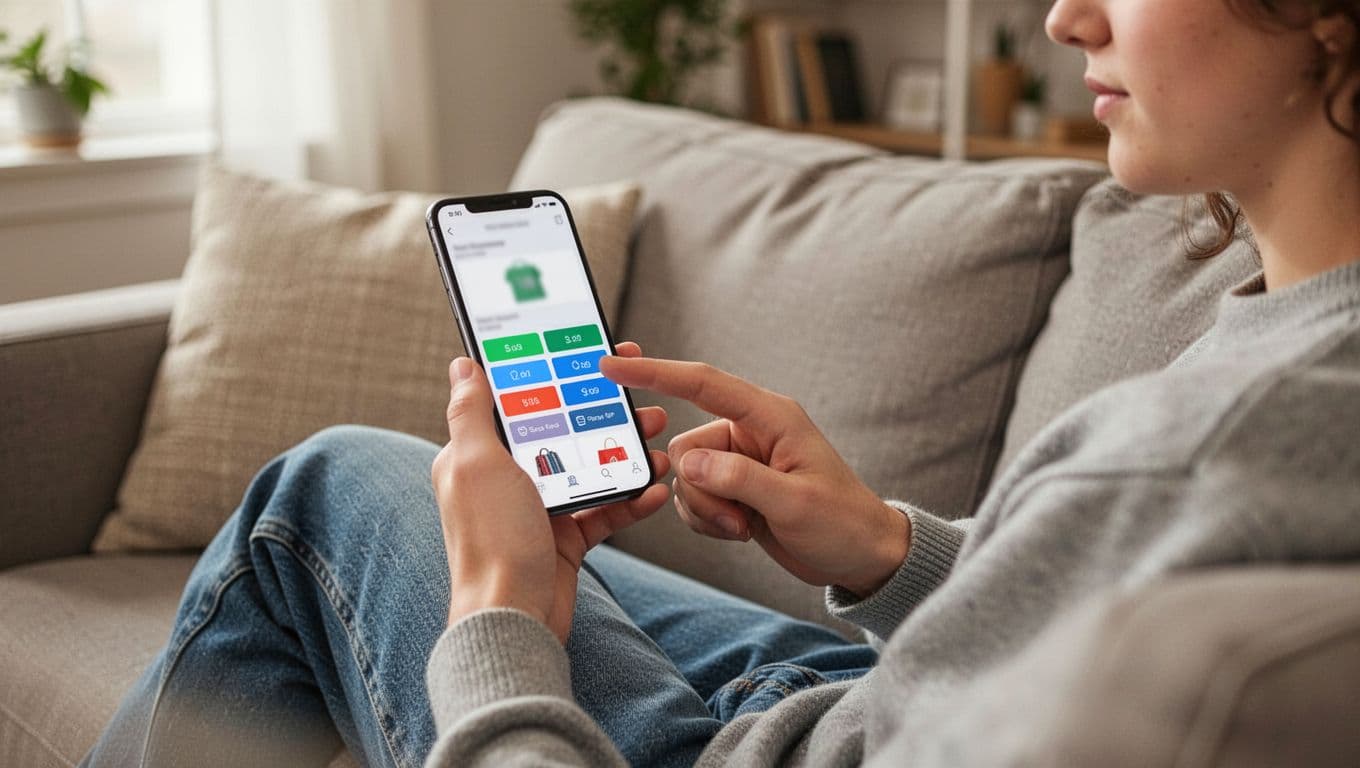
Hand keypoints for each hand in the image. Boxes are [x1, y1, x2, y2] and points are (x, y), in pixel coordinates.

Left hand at [433, 342, 671, 642]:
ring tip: (660, 443)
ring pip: (590, 469)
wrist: (513, 620)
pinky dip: (630, 501)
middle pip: (564, 433)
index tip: (593, 355)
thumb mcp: (477, 465)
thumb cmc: (491, 542)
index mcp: (479, 456)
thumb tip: (463, 364)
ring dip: (626, 455)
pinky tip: (656, 490)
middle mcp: (507, 479)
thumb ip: (471, 413)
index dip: (557, 375)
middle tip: (643, 402)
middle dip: (606, 416)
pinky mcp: (565, 540)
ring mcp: (538, 510)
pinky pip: (604, 511)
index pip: (521, 402)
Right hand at [599, 356, 908, 597]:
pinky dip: (708, 520)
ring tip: (745, 527)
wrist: (860, 557)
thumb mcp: (794, 503)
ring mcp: (740, 461)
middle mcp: (750, 432)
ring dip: (707, 510)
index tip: (612, 365)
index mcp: (770, 417)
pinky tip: (740, 531)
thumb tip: (687, 464)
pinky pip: (694, 498)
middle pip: (686, 448)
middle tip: (736, 518)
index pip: (703, 384)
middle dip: (701, 490)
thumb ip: (739, 479)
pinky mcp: (734, 488)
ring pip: (686, 477)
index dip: (655, 372)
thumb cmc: (841, 523)